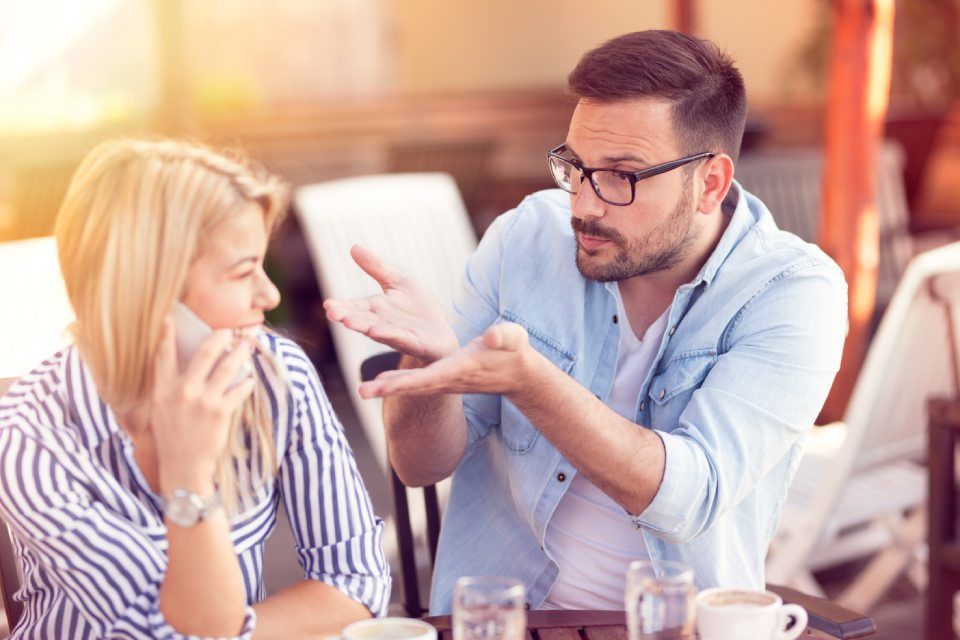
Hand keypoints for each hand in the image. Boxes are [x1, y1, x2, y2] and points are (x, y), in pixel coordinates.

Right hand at [150, 317, 255, 493]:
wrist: (183, 469)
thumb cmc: (173, 438)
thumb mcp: (161, 411)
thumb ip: (169, 388)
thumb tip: (186, 366)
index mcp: (162, 390)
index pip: (162, 356)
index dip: (166, 335)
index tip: (170, 317)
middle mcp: (181, 391)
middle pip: (203, 354)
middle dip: (219, 338)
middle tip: (229, 331)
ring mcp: (202, 401)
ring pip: (227, 367)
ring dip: (239, 354)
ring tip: (246, 347)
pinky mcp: (220, 412)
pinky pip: (239, 389)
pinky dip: (246, 382)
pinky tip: (250, 379)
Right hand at [323, 245, 458, 362]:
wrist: (441, 332)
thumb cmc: (417, 308)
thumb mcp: (398, 282)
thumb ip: (377, 268)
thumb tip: (353, 246)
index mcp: (377, 309)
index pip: (356, 307)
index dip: (342, 306)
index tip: (328, 304)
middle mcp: (384, 324)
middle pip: (363, 320)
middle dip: (349, 317)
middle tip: (333, 313)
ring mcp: (399, 335)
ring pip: (379, 331)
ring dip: (365, 328)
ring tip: (349, 323)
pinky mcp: (417, 343)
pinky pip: (403, 339)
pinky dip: (391, 336)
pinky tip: (377, 332)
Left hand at [358, 322, 535, 398]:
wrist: (516, 374)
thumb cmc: (514, 352)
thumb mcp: (512, 339)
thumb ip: (503, 337)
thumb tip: (491, 338)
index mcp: (462, 368)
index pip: (432, 376)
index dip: (408, 380)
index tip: (387, 383)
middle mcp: (450, 379)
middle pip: (415, 386)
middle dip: (390, 389)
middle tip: (363, 391)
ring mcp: (446, 381)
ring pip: (413, 386)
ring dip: (388, 388)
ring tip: (362, 390)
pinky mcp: (443, 378)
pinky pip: (418, 381)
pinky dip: (399, 381)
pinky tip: (380, 380)